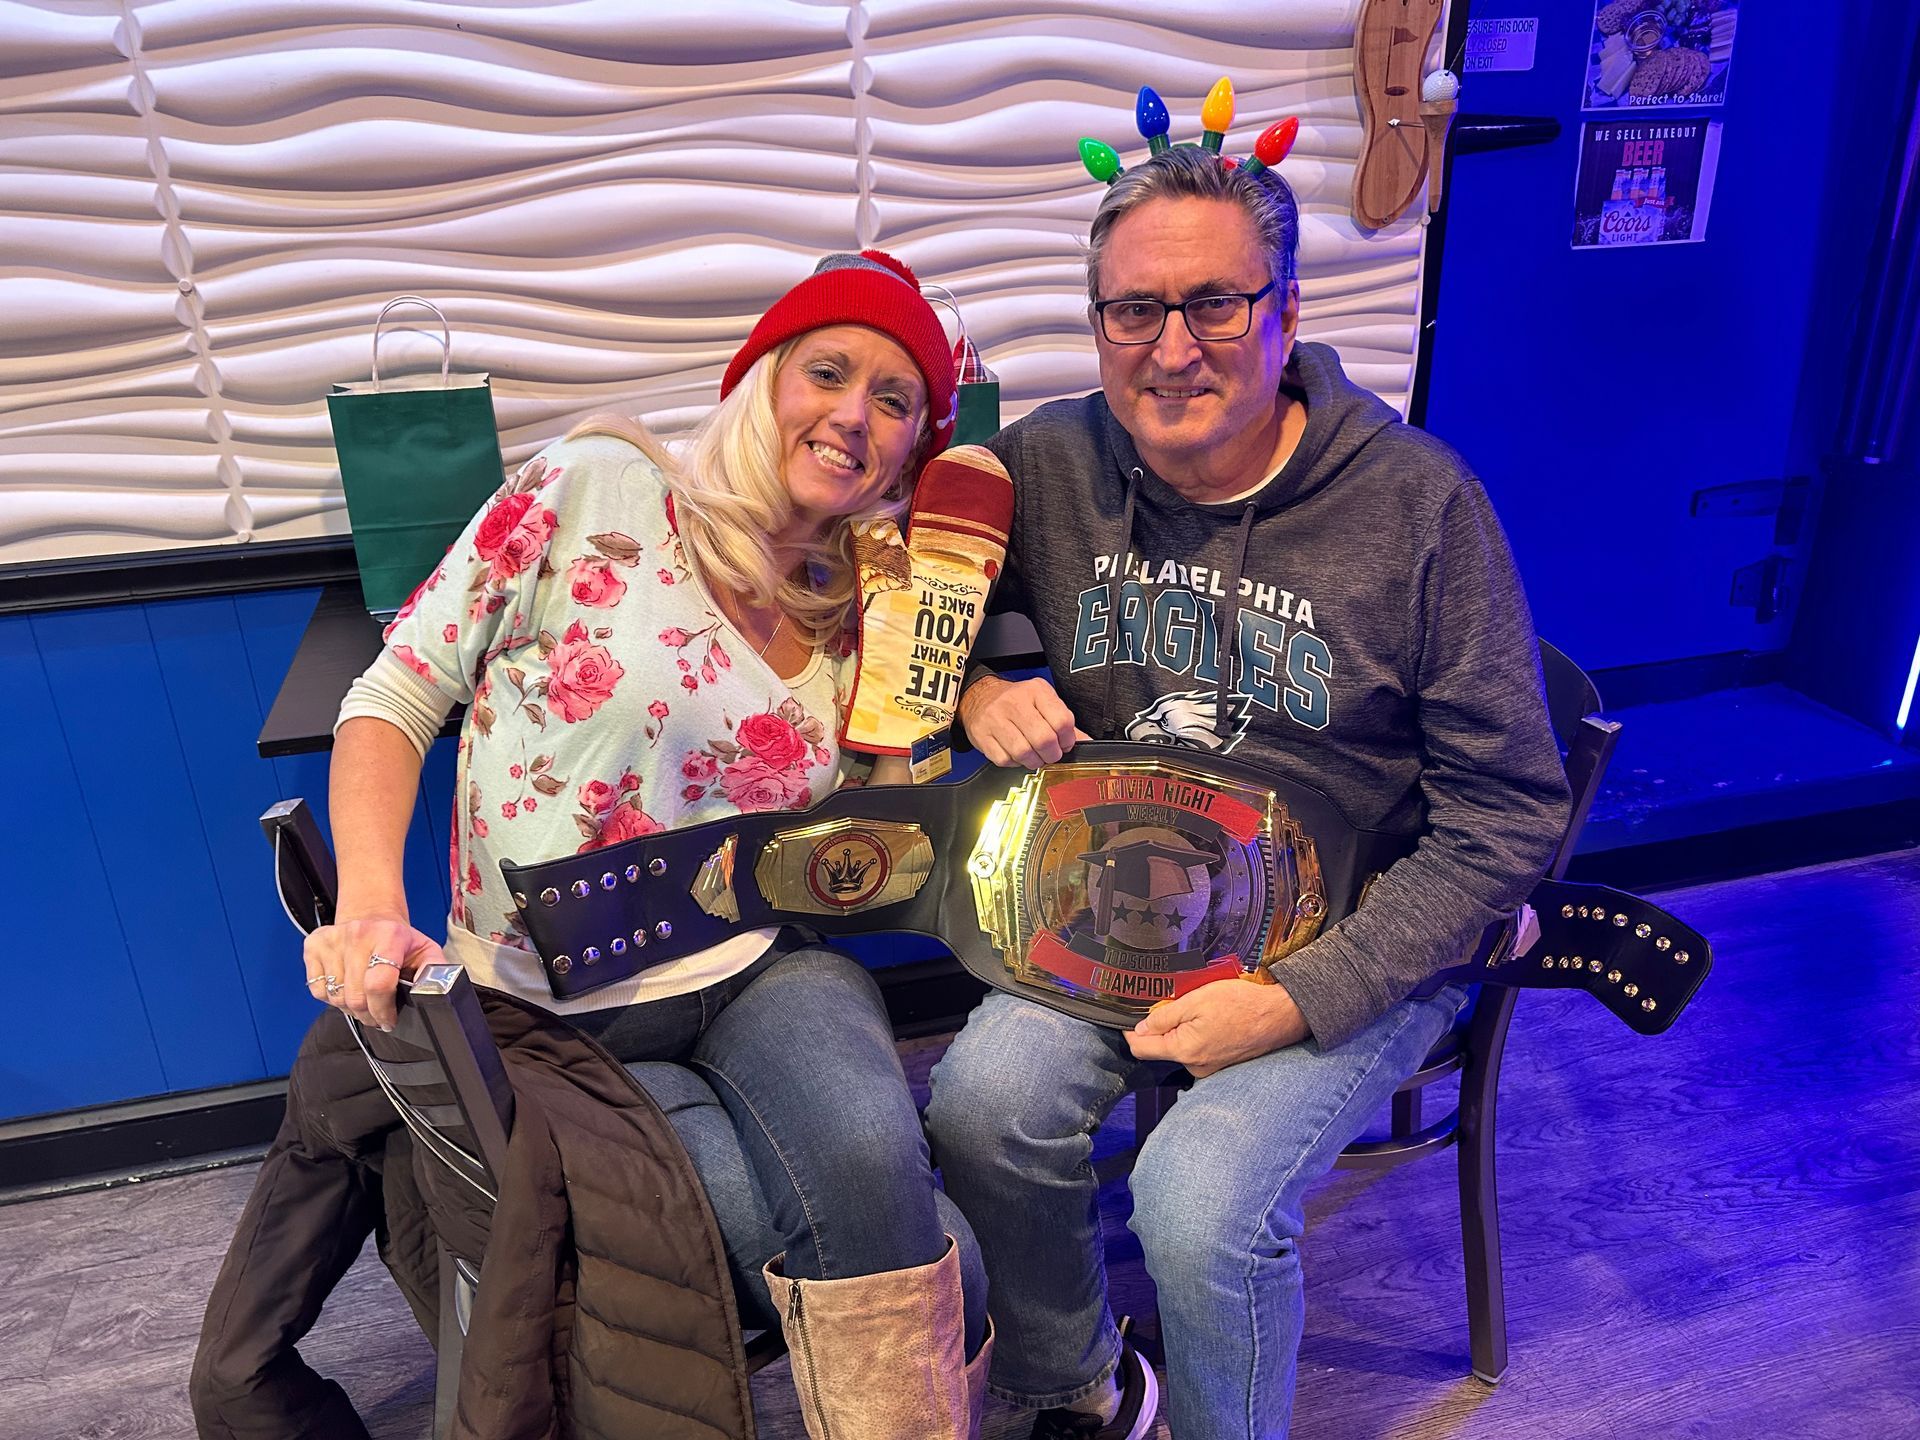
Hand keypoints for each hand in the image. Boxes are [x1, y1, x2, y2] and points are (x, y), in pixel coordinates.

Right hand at [302, 912, 442, 1030]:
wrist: (371, 916)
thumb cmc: (399, 940)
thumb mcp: (426, 951)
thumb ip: (435, 972)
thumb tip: (436, 992)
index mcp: (390, 935)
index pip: (379, 983)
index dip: (383, 1010)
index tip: (389, 1019)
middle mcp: (358, 934)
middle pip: (356, 996)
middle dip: (369, 1015)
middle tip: (378, 1015)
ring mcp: (333, 939)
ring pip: (335, 996)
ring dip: (350, 1009)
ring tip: (364, 1001)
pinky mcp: (313, 945)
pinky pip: (317, 989)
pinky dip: (331, 998)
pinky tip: (346, 987)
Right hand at [958, 673, 1089, 767]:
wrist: (979, 697)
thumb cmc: (1016, 702)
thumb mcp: (1042, 702)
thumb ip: (1063, 722)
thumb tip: (1086, 742)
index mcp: (1035, 691)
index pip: (1062, 721)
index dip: (1068, 740)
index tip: (1064, 744)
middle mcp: (1014, 702)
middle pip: (1044, 739)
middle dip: (1052, 754)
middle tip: (1050, 754)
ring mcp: (995, 719)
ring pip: (1023, 752)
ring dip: (1034, 761)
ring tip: (1034, 756)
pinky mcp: (982, 735)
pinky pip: (1005, 760)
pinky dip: (1014, 763)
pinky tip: (1016, 754)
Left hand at [1125, 977, 1309, 1077]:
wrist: (1278, 1016)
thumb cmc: (1240, 1004)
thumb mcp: (1195, 1000)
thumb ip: (1163, 1016)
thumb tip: (1139, 1028)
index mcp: (1184, 1050)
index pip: (1141, 1048)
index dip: (1130, 1031)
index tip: (1128, 1017)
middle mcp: (1194, 1066)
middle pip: (1160, 1048)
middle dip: (1160, 1026)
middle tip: (1174, 1002)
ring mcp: (1208, 1069)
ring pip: (1180, 1048)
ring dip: (1180, 1030)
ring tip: (1198, 1009)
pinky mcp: (1219, 1065)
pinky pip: (1197, 1050)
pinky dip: (1196, 1035)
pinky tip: (1210, 1020)